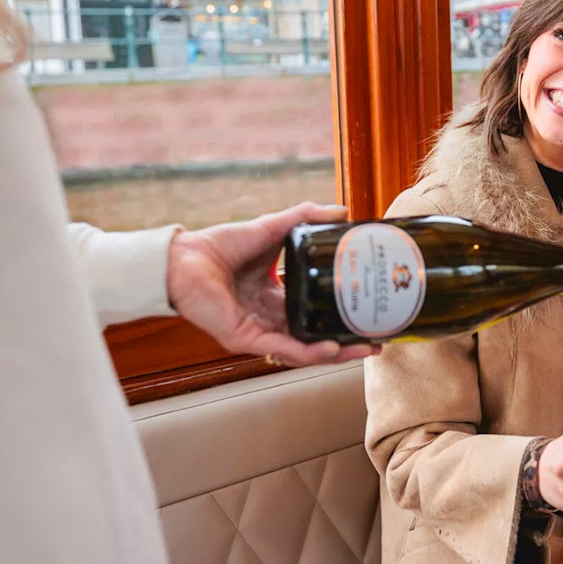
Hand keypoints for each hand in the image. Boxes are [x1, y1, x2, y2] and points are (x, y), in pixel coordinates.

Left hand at [165, 201, 380, 366]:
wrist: (183, 258)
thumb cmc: (219, 245)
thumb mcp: (273, 228)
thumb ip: (305, 218)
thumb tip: (342, 211)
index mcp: (276, 297)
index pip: (315, 313)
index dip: (342, 315)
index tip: (370, 312)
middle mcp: (270, 318)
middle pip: (316, 337)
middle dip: (348, 342)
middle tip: (379, 340)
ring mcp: (260, 331)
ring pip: (305, 349)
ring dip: (337, 352)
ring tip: (365, 348)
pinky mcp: (246, 338)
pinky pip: (283, 349)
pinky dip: (309, 351)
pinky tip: (332, 349)